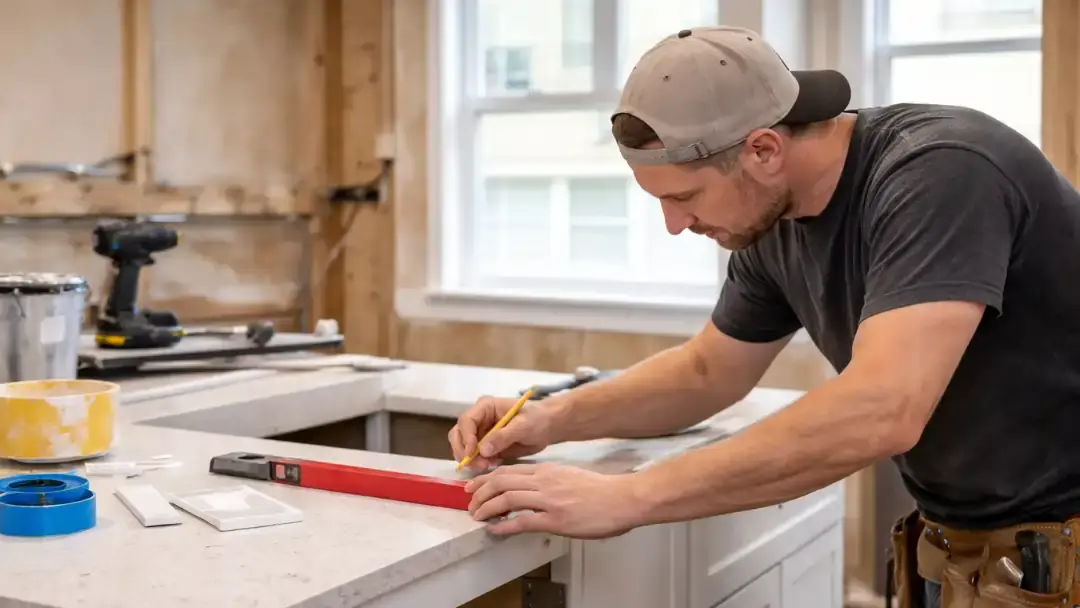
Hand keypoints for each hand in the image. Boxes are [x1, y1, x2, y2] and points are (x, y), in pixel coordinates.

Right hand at [448, 395, 555, 469]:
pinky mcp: (483, 446)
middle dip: (464, 451)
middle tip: (479, 464)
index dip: (466, 438)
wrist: (546, 427)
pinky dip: (477, 463)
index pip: (466, 420)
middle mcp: (478, 418)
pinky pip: (472, 456)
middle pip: (457, 434)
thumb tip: (483, 450)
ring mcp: (479, 432)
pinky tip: (492, 465)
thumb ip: (504, 436)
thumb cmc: (536, 420)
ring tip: (487, 465)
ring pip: (462, 447)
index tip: (473, 453)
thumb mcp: (524, 426)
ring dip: (470, 459)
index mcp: (485, 407)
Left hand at [465, 463, 643, 538]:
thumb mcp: (569, 477)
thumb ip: (548, 481)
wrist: (622, 498)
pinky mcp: (556, 519)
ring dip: (487, 508)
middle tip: (469, 502)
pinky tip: (495, 530)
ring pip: (507, 498)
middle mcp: (544, 481)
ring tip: (477, 516)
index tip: (474, 486)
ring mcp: (549, 500)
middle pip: (501, 481)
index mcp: (547, 471)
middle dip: (480, 492)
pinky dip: (504, 525)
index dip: (486, 478)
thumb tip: (531, 491)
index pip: (508, 470)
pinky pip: (523, 520)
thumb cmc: (601, 491)